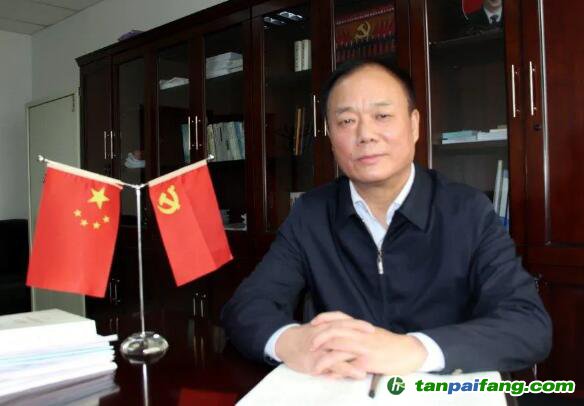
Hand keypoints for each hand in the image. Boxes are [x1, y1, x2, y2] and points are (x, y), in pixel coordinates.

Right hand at [275, 313, 374, 379]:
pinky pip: (333, 365)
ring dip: (355, 357)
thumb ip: (334, 330)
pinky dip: (346, 369)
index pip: (345, 322)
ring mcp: (321, 348)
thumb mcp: (319, 329)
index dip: (358, 324)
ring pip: (340, 350)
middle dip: (359, 336)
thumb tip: (351, 333)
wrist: (286, 343)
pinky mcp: (316, 361)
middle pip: (344, 332)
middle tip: (374, 340)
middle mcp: (324, 335)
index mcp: (326, 327)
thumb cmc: (305, 337)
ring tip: (369, 365)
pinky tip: (356, 374)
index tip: (372, 328)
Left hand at [310, 312, 427, 375]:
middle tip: (310, 346)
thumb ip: (357, 334)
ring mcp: (363, 347)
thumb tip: (343, 337)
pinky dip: (336, 372)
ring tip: (315, 366)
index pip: (338, 317)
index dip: (324, 318)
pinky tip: (329, 376)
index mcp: (360, 327)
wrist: (407, 352)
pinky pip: (348, 366)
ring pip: (338, 348)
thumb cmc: (389, 344)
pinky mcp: (367, 360)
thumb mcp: (371, 334)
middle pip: (334, 331)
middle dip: (319, 338)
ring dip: (324, 358)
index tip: (313, 322)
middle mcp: (359, 334)